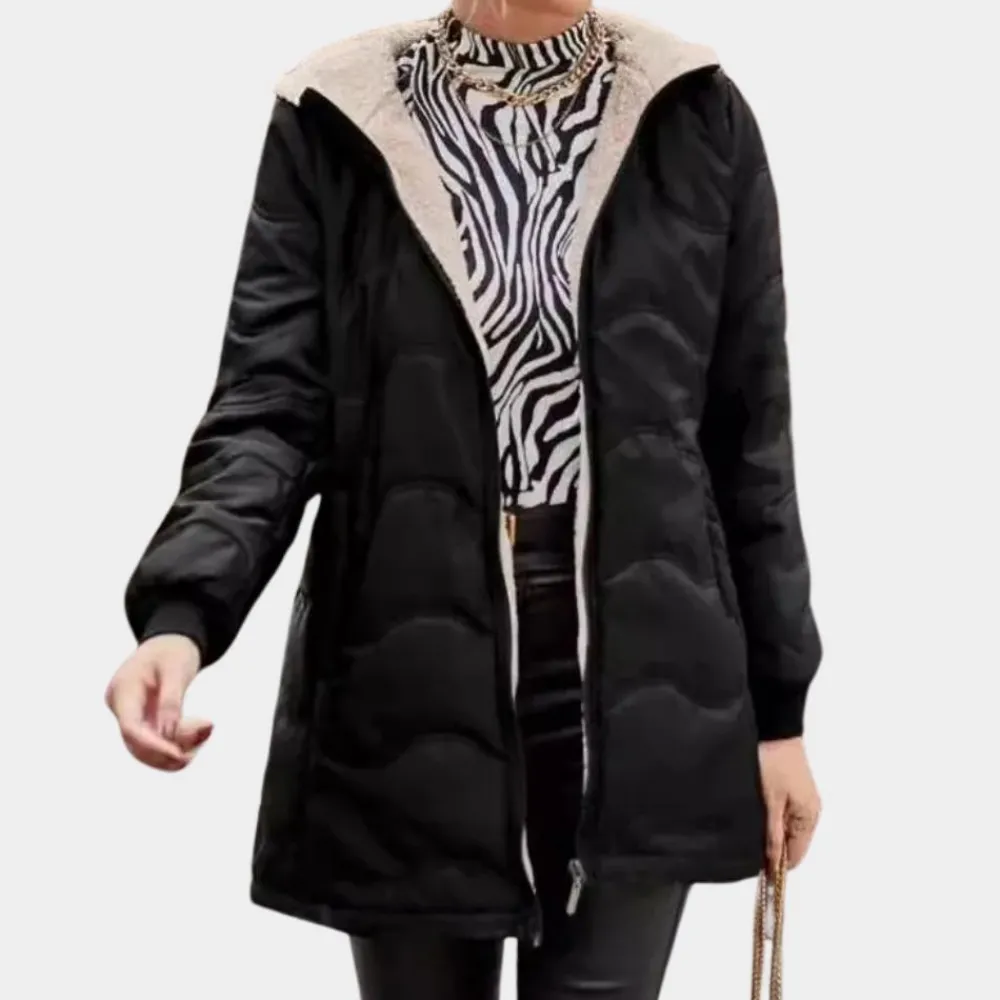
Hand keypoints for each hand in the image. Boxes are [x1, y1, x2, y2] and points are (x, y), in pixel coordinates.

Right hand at [105, 635, 212, 770]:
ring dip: (179, 747)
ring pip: (149, 747)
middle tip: (206, 732)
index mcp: (122, 690)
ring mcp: (130, 715)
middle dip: (171, 749)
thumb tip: (168, 735)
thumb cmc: (173, 650)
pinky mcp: (142, 720)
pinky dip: (179, 741)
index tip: (181, 756)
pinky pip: (157, 740)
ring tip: (207, 728)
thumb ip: (171, 700)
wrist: (170, 641)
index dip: (154, 747)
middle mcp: (121, 706)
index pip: (131, 728)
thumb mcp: (176, 669)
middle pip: (138, 744)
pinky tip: (202, 730)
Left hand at [759, 737, 820, 871]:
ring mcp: (804, 802)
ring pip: (790, 831)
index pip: (796, 855)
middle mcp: (811, 812)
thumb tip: (773, 862)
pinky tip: (759, 819)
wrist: (776, 731)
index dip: (779, 865)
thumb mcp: (770, 800)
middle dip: (775, 851)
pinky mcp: (796, 792)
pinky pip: (788, 817)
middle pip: (794, 844)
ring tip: (751, 835)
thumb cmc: (774, 762)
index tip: (758, 870)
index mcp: (809, 817)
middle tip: (748, 851)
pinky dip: (776, 823)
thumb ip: (772, 832)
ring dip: (774, 836)